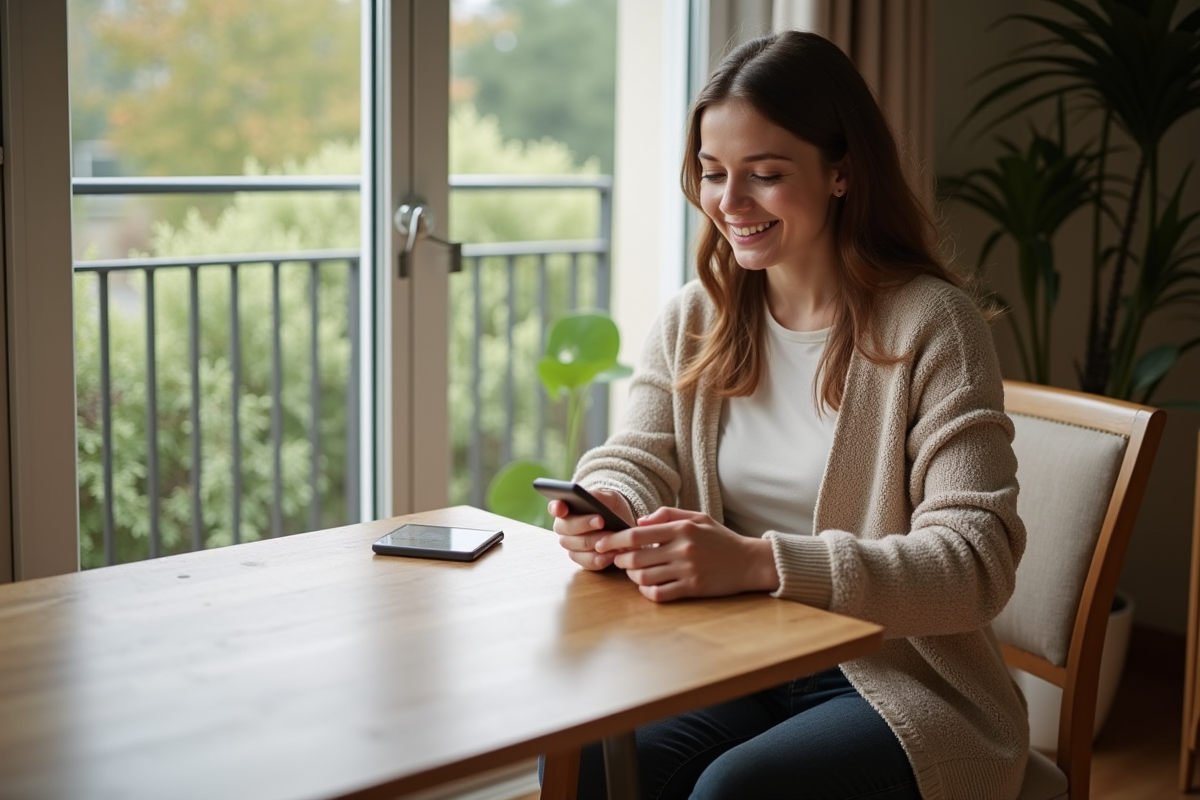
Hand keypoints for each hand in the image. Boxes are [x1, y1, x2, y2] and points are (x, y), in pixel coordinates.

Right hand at [548, 488, 635, 570]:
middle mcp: (564, 528)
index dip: (556, 508)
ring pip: (578, 546)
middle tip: (600, 521)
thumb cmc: (612, 509)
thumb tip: (589, 497)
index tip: (562, 508)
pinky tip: (612, 553)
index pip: (555, 507)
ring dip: (595, 542)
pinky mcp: (582, 559)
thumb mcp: (610, 498)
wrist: (624, 527)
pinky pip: (587, 561)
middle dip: (584, 524)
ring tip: (611, 537)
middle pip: (566, 528)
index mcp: (566, 508)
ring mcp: (571, 545)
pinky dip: (601, 558)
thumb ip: (598, 496)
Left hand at [595, 507, 779, 601]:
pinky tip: (648, 586)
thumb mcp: (697, 517)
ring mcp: (687, 570)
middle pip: (636, 558)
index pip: (637, 534)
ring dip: (632, 577)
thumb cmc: (721, 539)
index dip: (614, 540)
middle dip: (620, 560)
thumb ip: (668, 515)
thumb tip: (640, 521)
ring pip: (644, 577)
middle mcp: (682, 549)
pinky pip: (659, 593)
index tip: (601, 543)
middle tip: (619, 560)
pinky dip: (647, 591)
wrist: (750, 562)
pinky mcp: (693, 588)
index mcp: (681, 529)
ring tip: (634, 572)